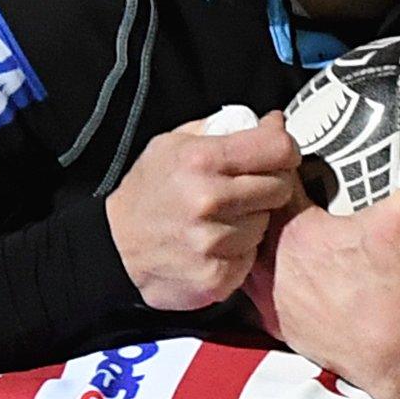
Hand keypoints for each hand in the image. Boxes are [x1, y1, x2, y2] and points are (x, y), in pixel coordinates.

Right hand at [106, 108, 300, 310]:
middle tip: (245, 189)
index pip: (277, 147)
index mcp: (201, 159)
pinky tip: (215, 244)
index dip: (284, 148)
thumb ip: (222, 129)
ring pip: (266, 224)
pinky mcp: (216, 276)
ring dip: (252, 220)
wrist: (114, 248)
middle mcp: (208, 200)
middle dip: (270, 185)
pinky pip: (250, 256)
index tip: (278, 154)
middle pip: (280, 187)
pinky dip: (239, 251)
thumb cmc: (148, 193)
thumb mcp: (172, 144)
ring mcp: (212, 242)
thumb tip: (272, 122)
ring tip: (222, 218)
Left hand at [244, 114, 399, 398]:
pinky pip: (253, 291)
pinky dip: (258, 273)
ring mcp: (271, 296)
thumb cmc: (396, 286)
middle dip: (257, 191)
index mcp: (297, 230)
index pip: (275, 179)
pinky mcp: (277, 324)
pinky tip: (273, 263)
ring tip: (267, 215)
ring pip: (248, 253)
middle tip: (267, 171)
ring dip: (256, 234)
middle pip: (253, 215)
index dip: (275, 150)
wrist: (394, 354)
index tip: (276, 127)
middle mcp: (273, 262)